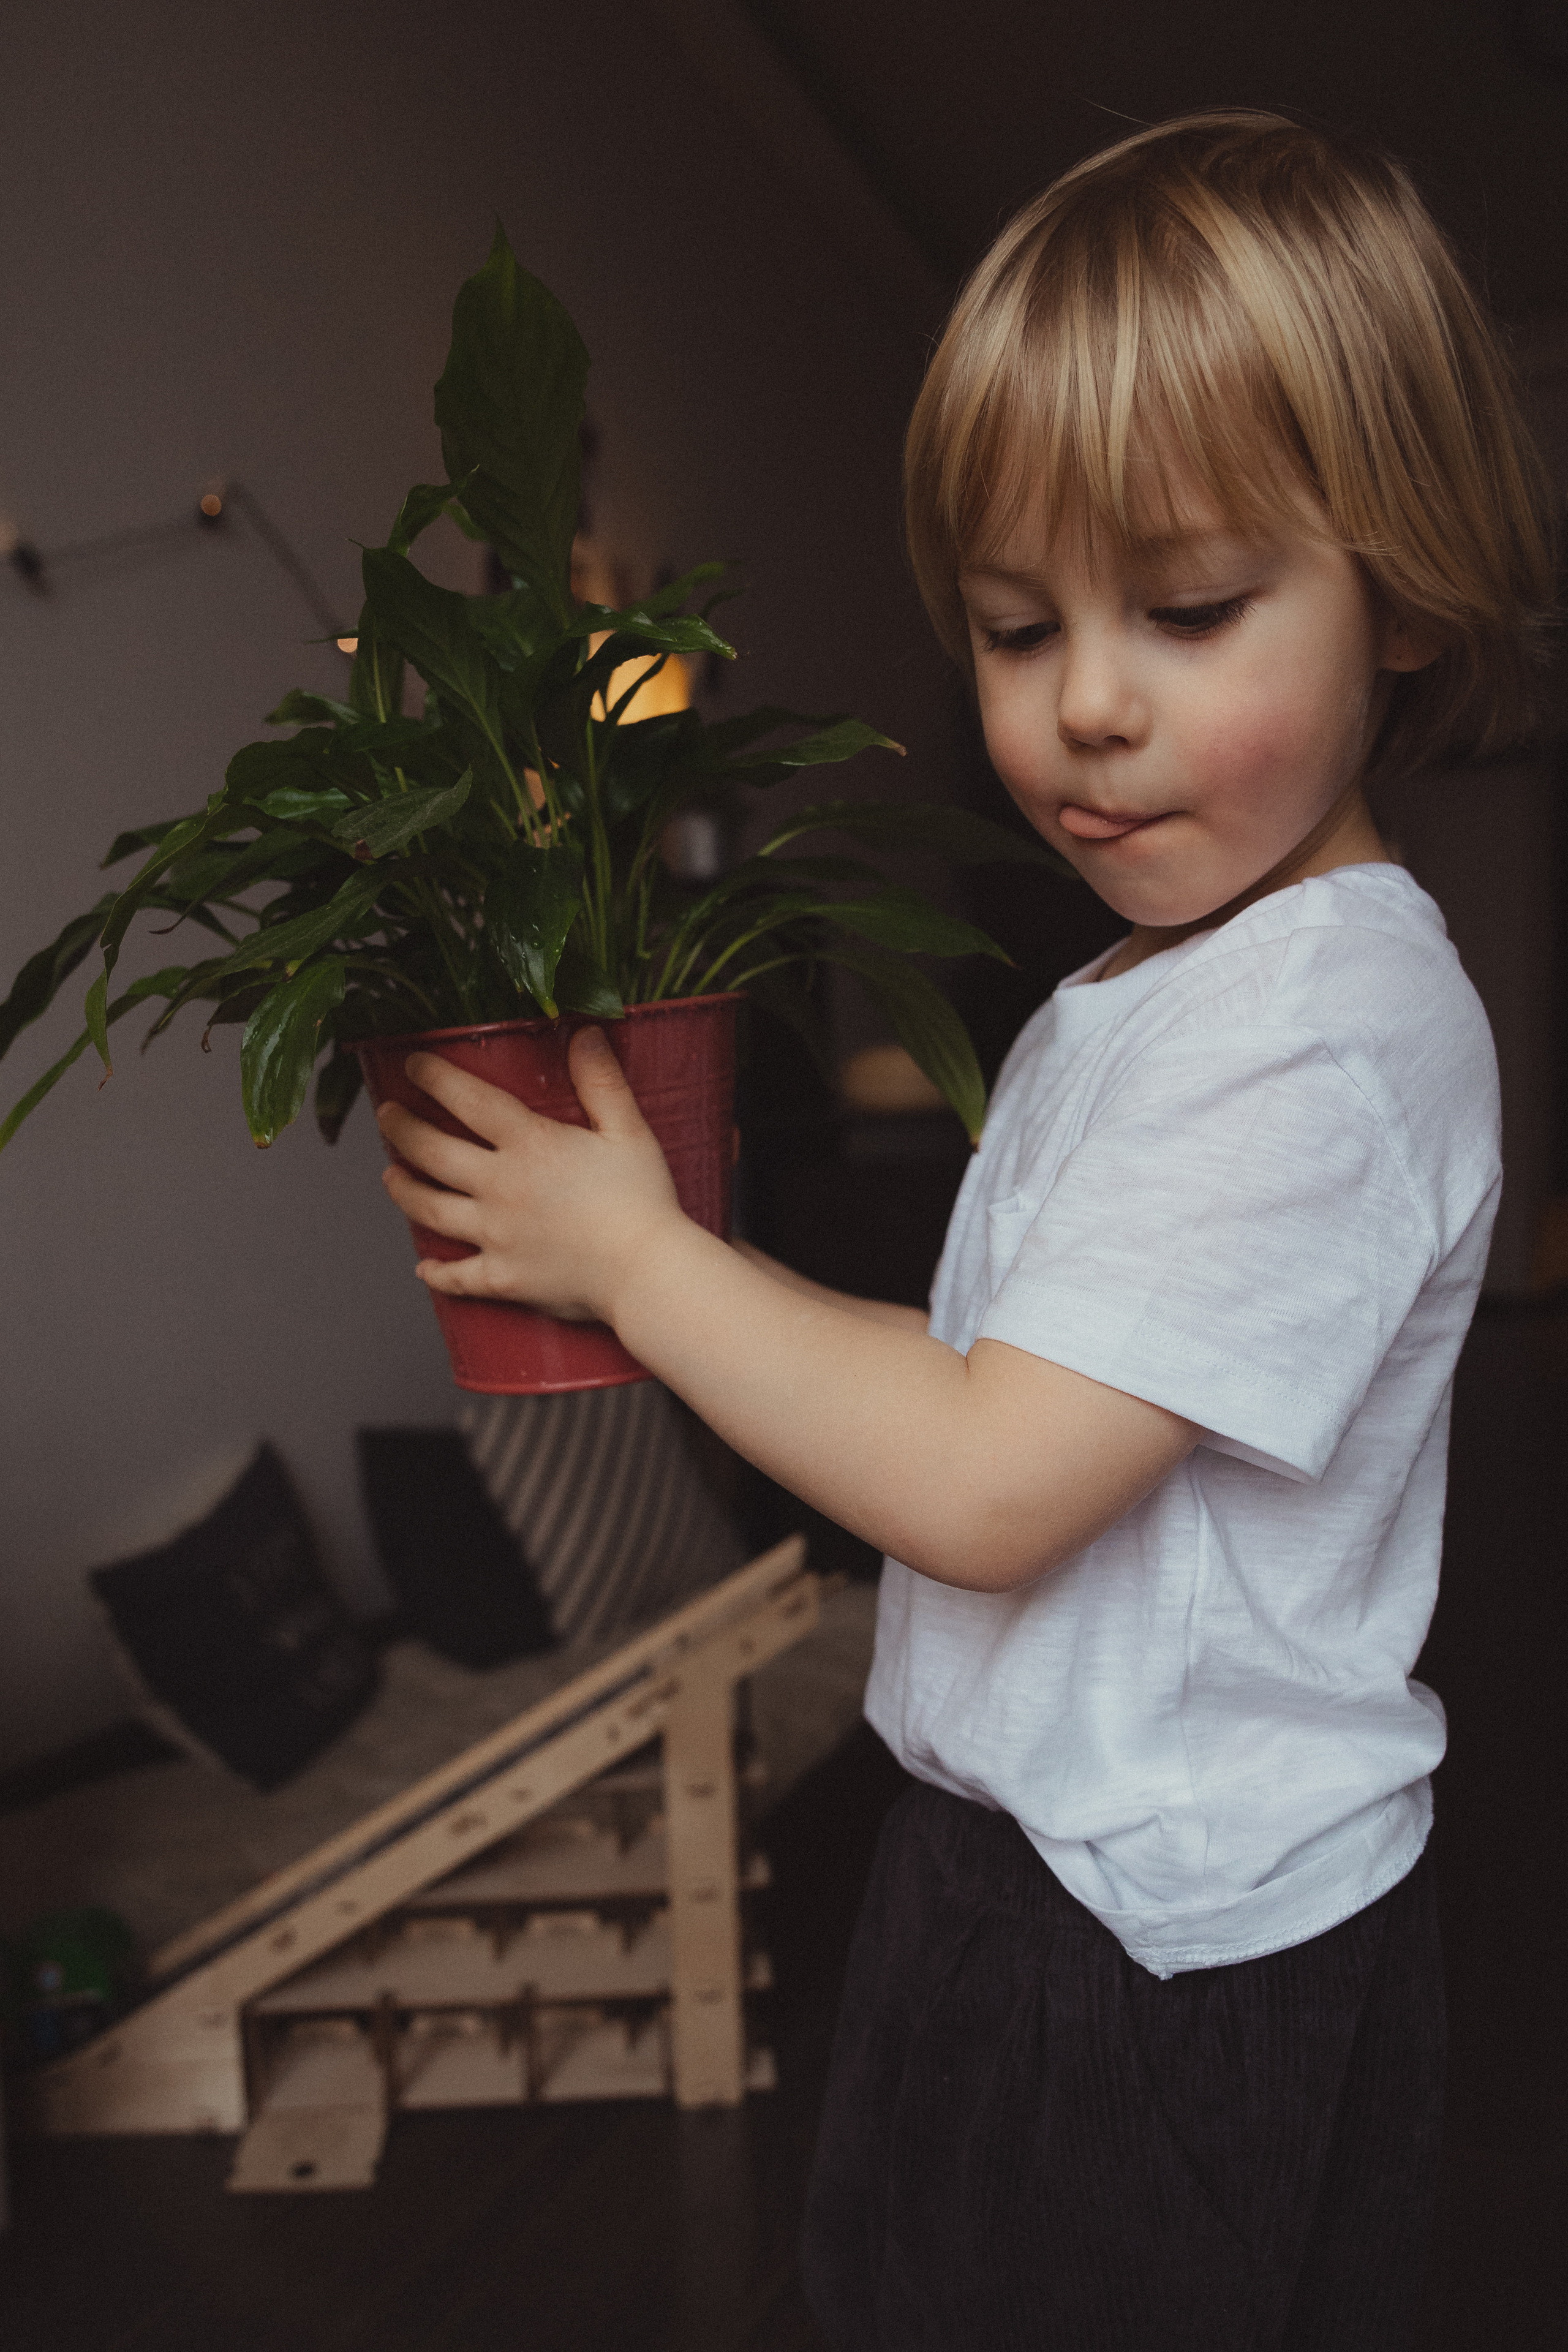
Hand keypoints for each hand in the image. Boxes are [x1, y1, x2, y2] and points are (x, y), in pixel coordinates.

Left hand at [375, 1026, 684, 1323]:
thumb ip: (601, 1081)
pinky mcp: (503, 1278)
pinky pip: (457, 1277)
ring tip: (390, 1176)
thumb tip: (584, 1033)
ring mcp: (495, 1235)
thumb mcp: (629, 1131)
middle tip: (386, 1115)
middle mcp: (500, 1187)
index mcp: (529, 1145)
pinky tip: (424, 1269)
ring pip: (430, 1210)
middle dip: (401, 1129)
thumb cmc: (643, 1201)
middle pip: (432, 1152)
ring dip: (403, 1190)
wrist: (646, 1272)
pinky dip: (437, 1274)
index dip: (434, 1077)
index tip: (413, 1065)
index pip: (468, 1100)